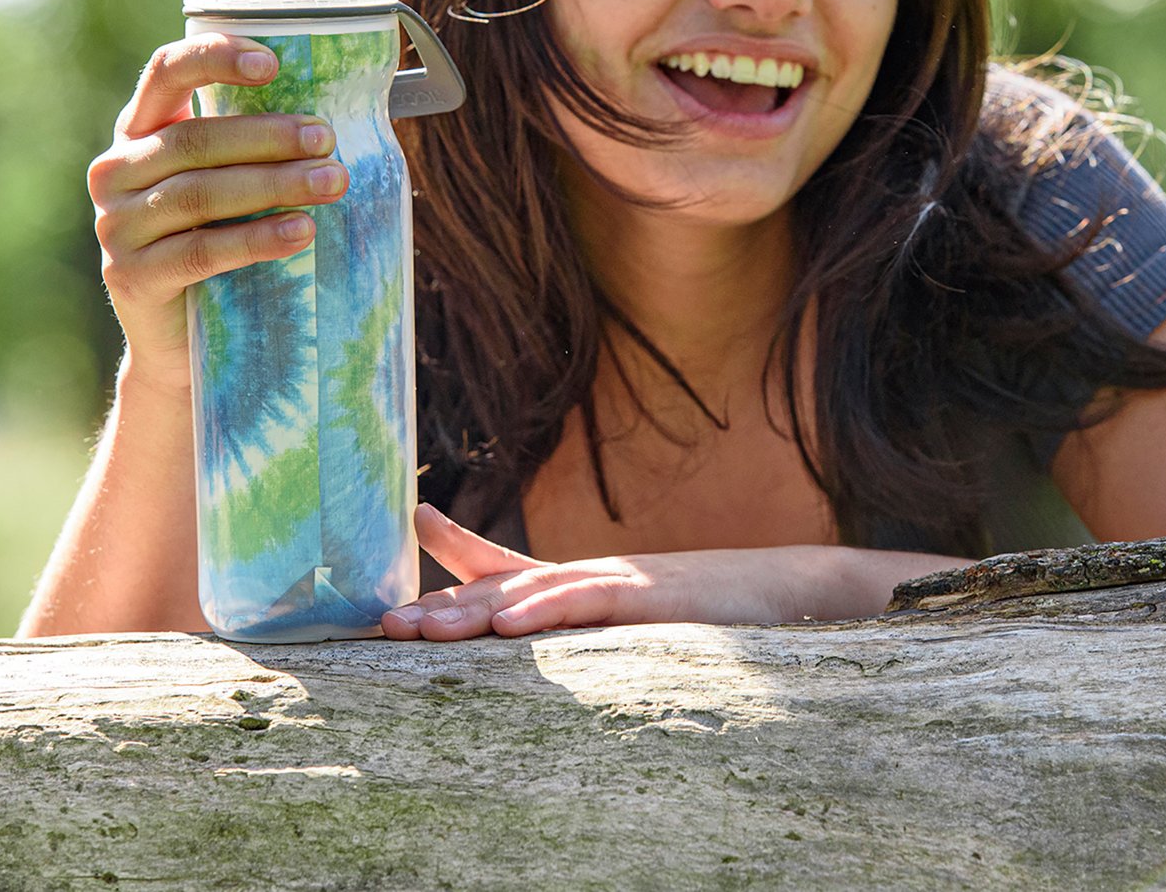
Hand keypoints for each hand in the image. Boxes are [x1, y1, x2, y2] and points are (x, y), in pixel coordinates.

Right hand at [87, 34, 348, 378]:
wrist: (180, 340)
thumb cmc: (221, 243)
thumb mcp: (230, 187)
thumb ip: (257, 148)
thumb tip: (339, 120)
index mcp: (140, 130)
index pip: (167, 72)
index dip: (215, 57)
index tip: (273, 63)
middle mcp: (116, 170)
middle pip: (194, 140)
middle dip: (269, 138)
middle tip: (328, 140)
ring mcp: (115, 225)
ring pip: (200, 194)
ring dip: (273, 185)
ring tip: (333, 183)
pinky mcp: (130, 277)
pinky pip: (201, 251)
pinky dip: (256, 238)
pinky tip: (301, 231)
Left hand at [381, 505, 839, 639]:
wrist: (783, 586)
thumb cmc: (713, 609)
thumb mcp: (639, 619)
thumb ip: (592, 625)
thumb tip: (549, 645)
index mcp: (583, 583)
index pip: (505, 561)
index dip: (455, 543)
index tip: (413, 519)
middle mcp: (590, 574)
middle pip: (499, 587)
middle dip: (438, 605)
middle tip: (382, 624)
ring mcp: (618, 581)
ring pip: (530, 593)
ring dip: (470, 613)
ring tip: (420, 628)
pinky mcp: (648, 598)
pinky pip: (587, 602)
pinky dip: (544, 609)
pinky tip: (508, 621)